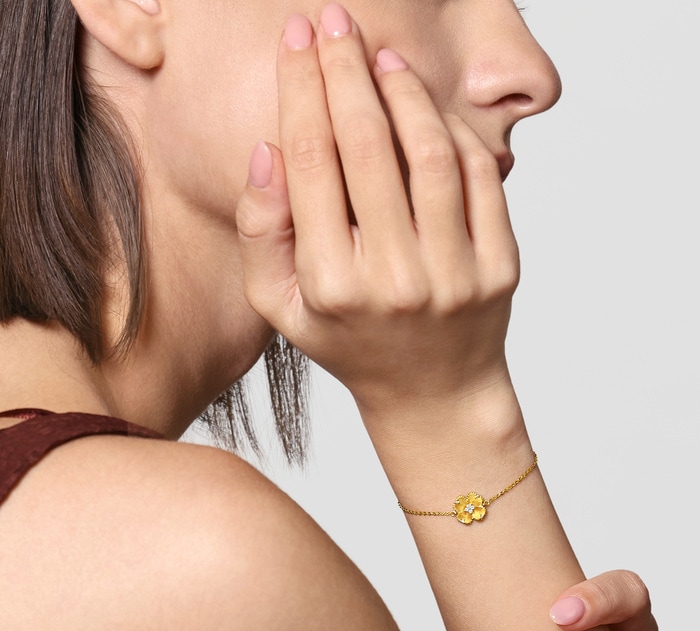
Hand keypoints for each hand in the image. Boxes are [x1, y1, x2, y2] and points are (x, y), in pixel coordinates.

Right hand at [236, 5, 518, 412]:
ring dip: (402, 88)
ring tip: (380, 55)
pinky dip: (452, 129)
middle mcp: (394, 277)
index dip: (302, 90)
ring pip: (428, 150)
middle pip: (367, 144)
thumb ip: (262, 234)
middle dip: (345, 68)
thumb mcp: (283, 307)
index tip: (297, 40)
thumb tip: (268, 150)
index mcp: (332, 284)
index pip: (312, 162)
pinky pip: (478, 176)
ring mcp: (454, 272)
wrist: (432, 390)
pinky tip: (425, 107)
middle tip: (334, 20)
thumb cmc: (351, 344)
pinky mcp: (499, 267)